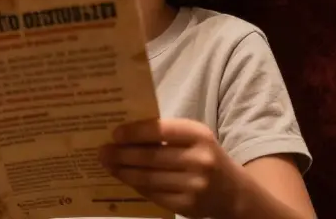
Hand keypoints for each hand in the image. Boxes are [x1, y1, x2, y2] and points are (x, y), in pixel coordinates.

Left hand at [101, 118, 236, 218]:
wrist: (233, 192)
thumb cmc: (206, 156)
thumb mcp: (195, 138)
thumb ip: (167, 134)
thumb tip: (125, 135)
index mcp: (199, 135)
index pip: (161, 130)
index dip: (135, 132)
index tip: (115, 134)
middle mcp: (199, 160)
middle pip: (151, 157)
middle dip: (122, 155)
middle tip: (102, 152)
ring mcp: (194, 186)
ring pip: (149, 178)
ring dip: (124, 172)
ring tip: (108, 166)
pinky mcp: (187, 206)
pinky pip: (153, 194)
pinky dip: (136, 186)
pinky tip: (125, 179)